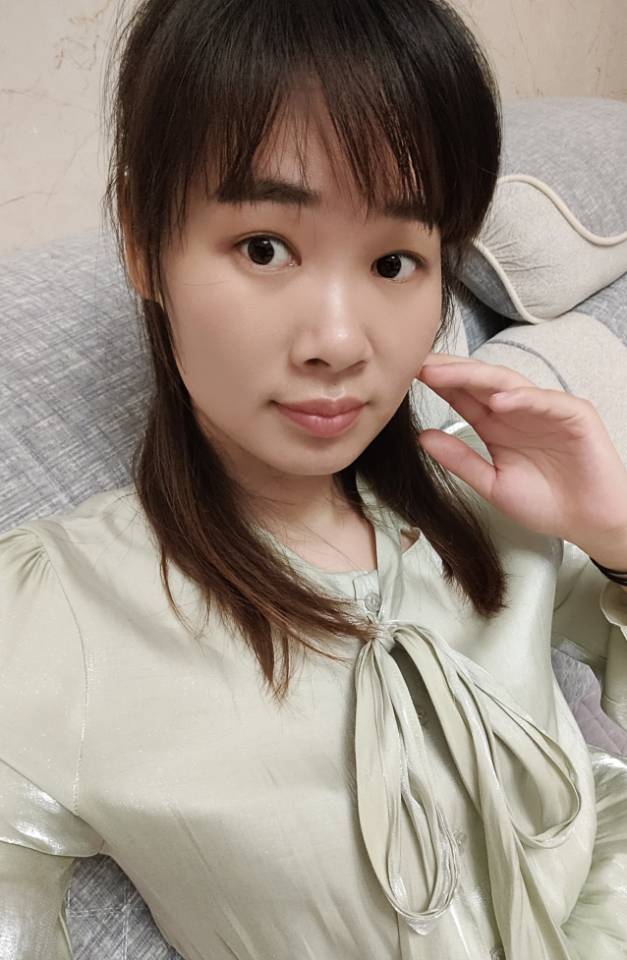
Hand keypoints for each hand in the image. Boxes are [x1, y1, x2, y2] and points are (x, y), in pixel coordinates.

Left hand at [415, 353, 626, 557]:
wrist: (590, 523)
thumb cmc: (547, 502)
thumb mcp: (492, 484)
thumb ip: (460, 460)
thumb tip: (423, 438)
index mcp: (497, 425)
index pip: (463, 396)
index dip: (438, 385)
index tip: (405, 376)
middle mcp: (519, 410)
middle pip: (480, 381)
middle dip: (449, 372)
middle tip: (418, 365)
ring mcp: (546, 409)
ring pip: (509, 383)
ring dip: (476, 377)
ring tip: (445, 375)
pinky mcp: (574, 415)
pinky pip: (546, 400)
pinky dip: (523, 398)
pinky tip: (499, 400)